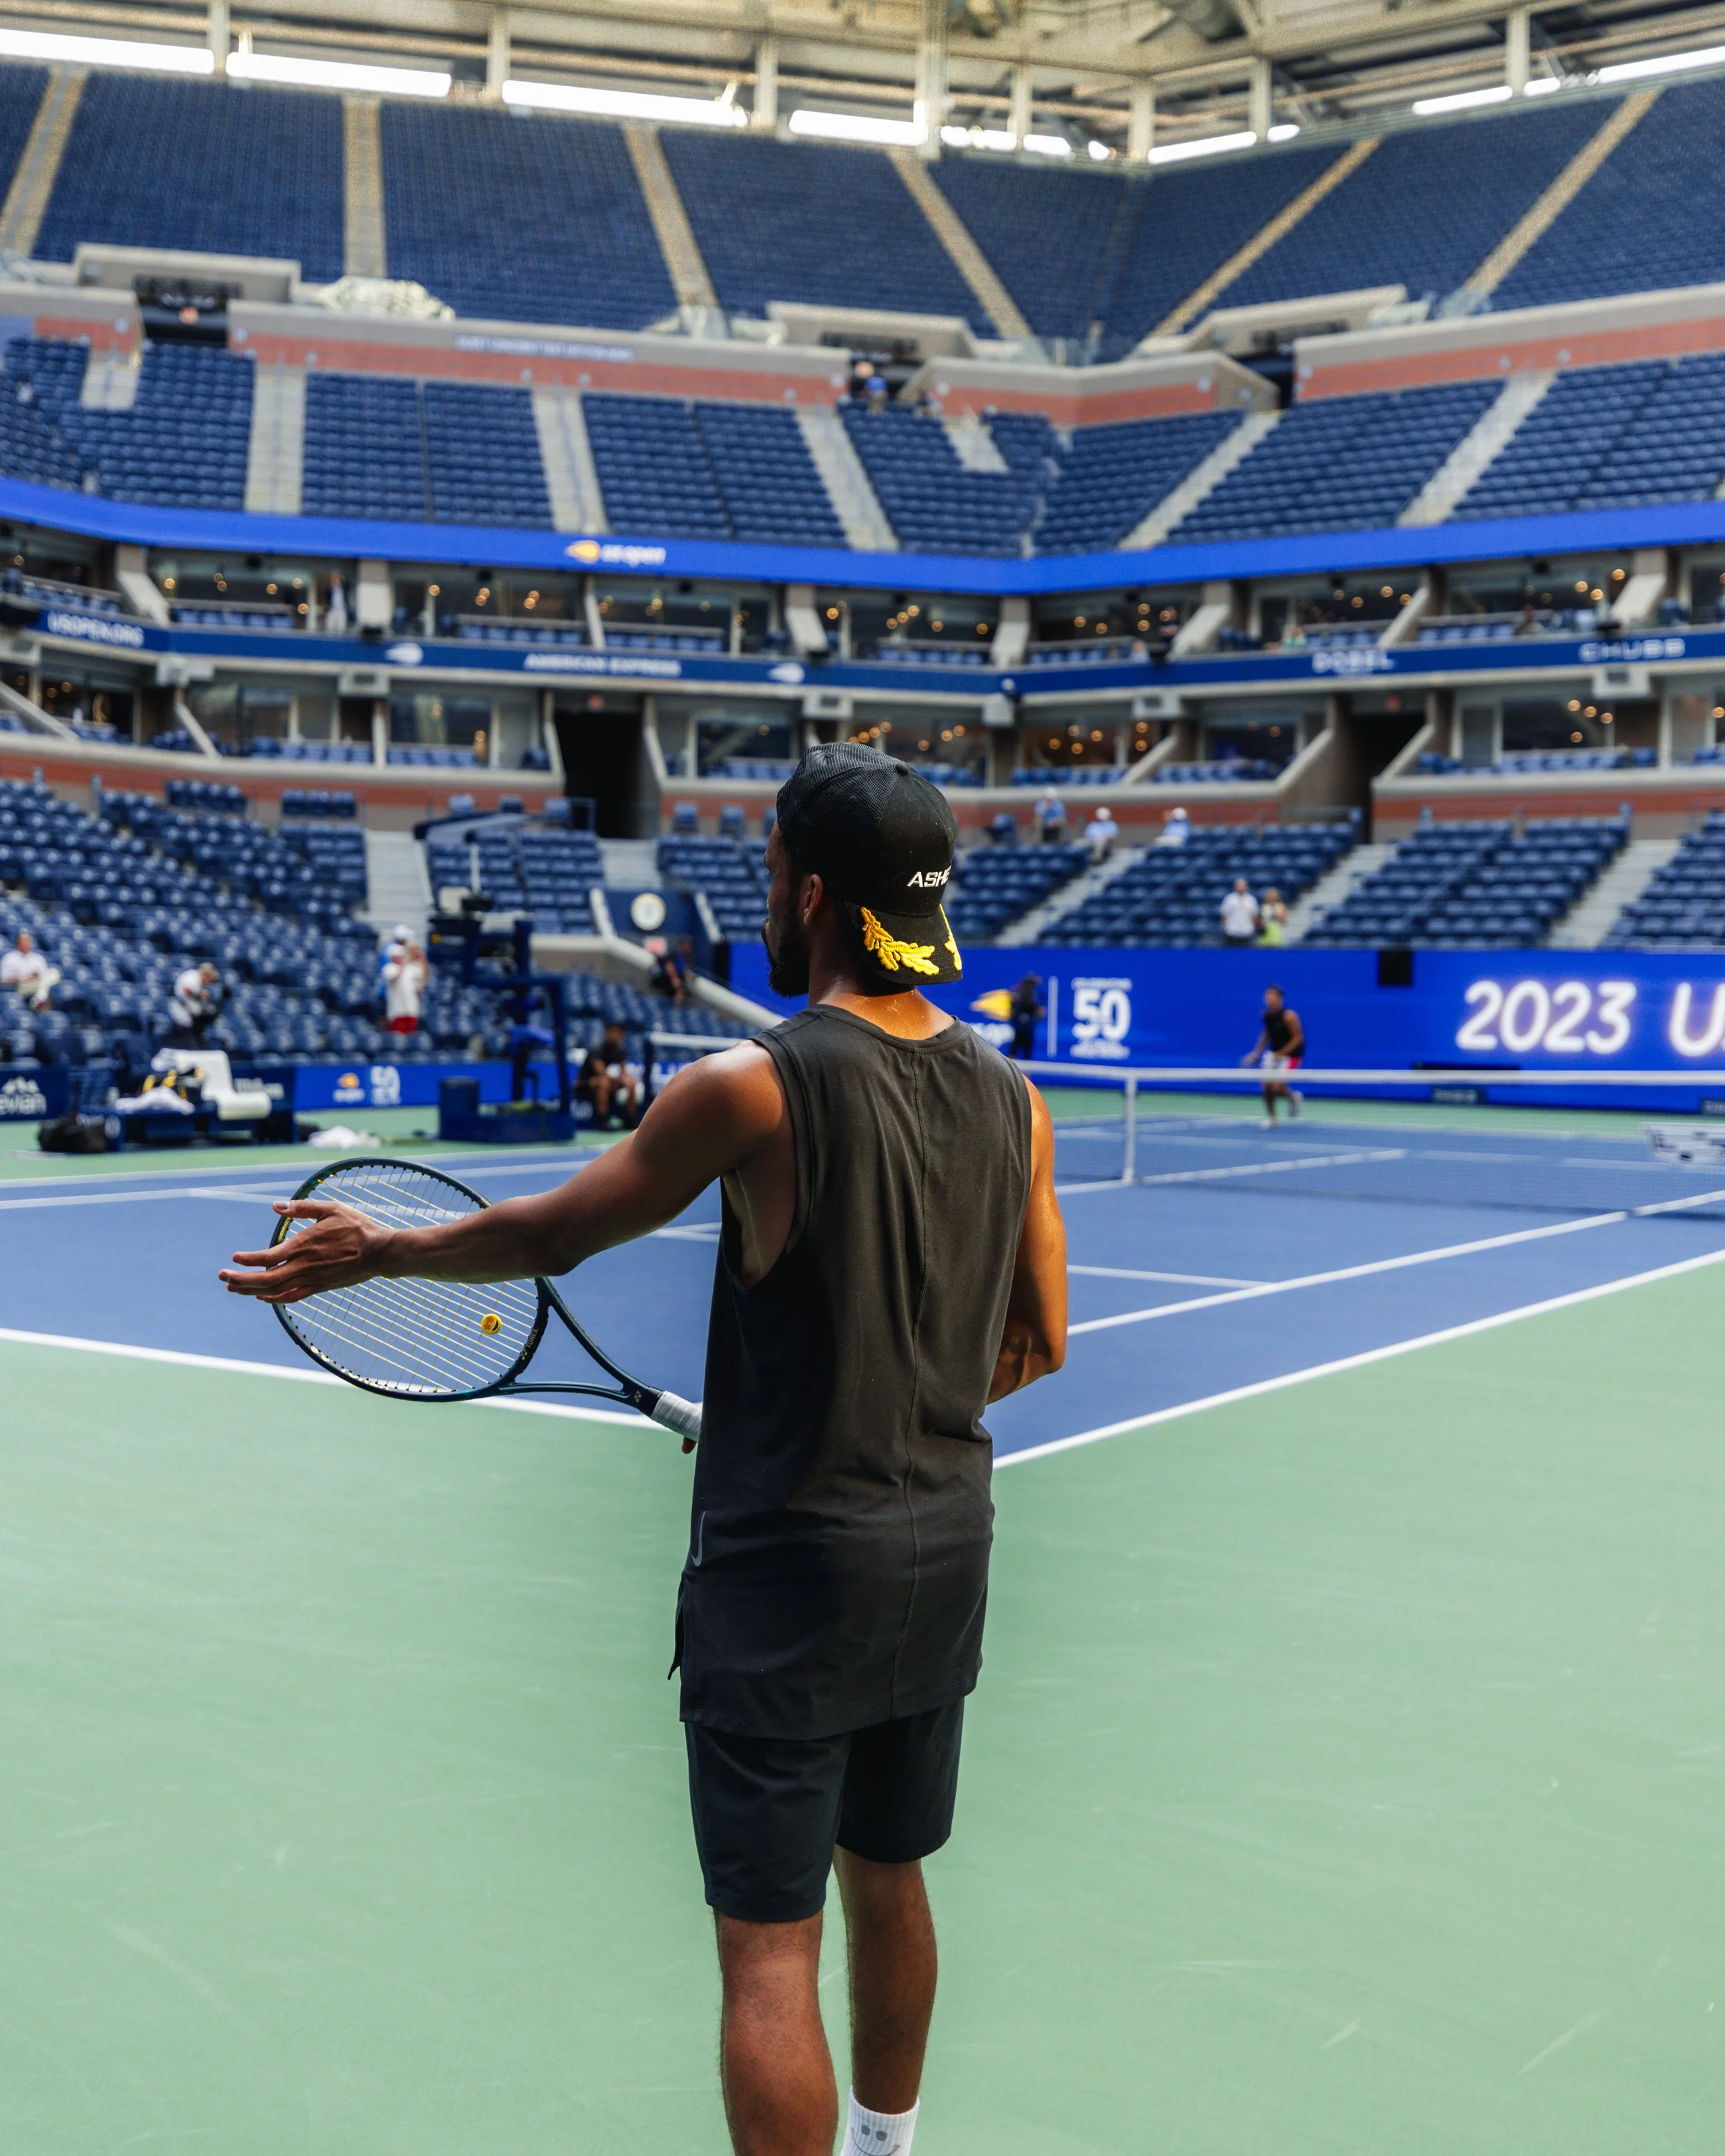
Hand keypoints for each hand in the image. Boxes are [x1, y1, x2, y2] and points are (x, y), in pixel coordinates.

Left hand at [219, 1199, 390, 1303]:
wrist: (380, 1252)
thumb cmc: (357, 1227)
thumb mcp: (330, 1209)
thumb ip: (301, 1208)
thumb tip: (275, 1206)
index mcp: (302, 1246)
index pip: (266, 1258)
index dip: (247, 1260)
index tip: (234, 1258)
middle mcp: (303, 1266)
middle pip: (264, 1280)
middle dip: (240, 1280)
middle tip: (222, 1277)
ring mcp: (311, 1280)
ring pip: (274, 1291)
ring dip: (251, 1291)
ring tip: (234, 1288)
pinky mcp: (320, 1287)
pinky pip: (292, 1297)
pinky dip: (274, 1299)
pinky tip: (263, 1298)